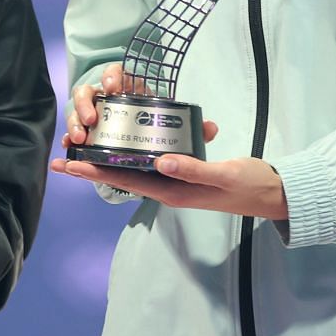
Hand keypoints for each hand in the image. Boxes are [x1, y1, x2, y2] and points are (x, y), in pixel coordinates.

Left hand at [54, 149, 283, 218]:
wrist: (273, 193)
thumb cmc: (250, 184)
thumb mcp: (224, 174)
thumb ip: (195, 169)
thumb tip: (161, 162)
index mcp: (174, 191)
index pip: (126, 181)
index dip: (97, 173)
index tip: (70, 166)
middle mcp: (169, 189)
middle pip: (122, 178)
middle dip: (92, 169)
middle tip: (62, 159)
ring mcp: (176, 183)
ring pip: (134, 171)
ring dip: (108, 163)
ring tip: (84, 151)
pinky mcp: (184, 174)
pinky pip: (152, 164)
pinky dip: (135, 155)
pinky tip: (127, 143)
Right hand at [63, 63, 220, 147]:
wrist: (145, 148)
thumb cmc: (157, 130)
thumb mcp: (176, 129)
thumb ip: (192, 129)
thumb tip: (210, 128)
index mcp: (129, 91)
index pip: (117, 73)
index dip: (112, 75)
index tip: (113, 87)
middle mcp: (107, 100)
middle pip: (89, 90)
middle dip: (86, 102)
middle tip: (92, 119)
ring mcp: (93, 114)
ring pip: (77, 110)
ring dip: (74, 121)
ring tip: (80, 139)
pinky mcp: (86, 132)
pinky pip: (72, 132)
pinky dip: (68, 139)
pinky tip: (68, 150)